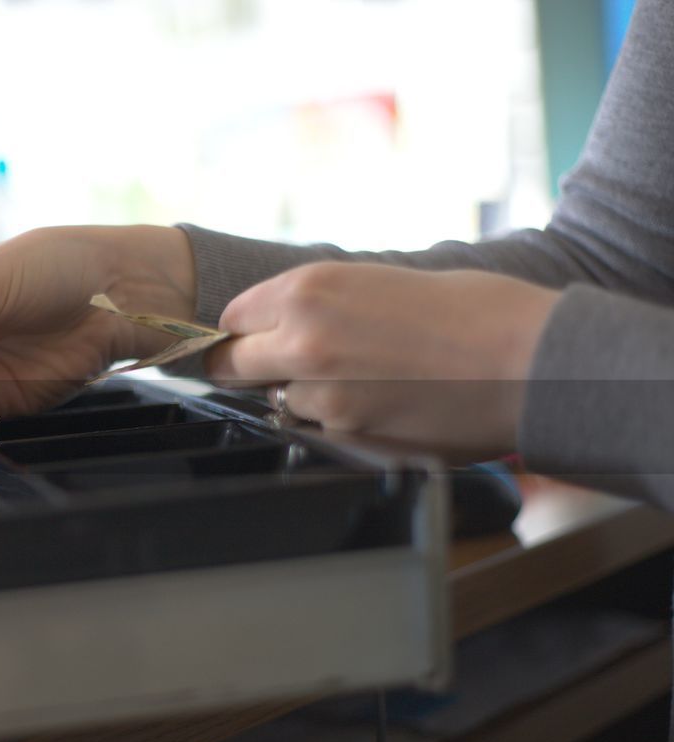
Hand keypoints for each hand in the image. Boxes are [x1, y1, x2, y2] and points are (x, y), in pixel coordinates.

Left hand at [205, 261, 560, 456]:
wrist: (530, 361)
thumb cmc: (474, 312)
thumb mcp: (378, 282)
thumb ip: (319, 306)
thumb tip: (281, 326)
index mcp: (307, 291)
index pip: (234, 317)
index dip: (244, 330)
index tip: (252, 338)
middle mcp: (301, 342)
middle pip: (231, 365)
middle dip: (247, 367)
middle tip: (277, 368)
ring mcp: (321, 397)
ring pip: (280, 403)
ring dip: (303, 398)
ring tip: (363, 385)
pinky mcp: (348, 439)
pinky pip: (320, 432)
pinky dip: (340, 425)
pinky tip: (384, 408)